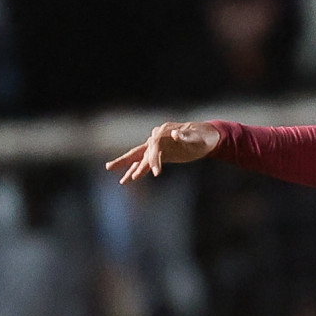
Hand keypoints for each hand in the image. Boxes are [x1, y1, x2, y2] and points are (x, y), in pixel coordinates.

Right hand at [104, 121, 222, 183]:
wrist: (207, 136)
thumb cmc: (202, 135)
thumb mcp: (196, 135)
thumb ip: (185, 135)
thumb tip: (174, 134)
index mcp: (162, 134)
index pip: (153, 148)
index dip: (153, 160)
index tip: (156, 173)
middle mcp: (157, 140)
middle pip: (137, 151)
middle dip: (124, 161)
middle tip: (108, 167)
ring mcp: (158, 148)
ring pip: (140, 159)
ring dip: (131, 169)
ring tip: (122, 181)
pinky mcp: (162, 155)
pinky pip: (147, 163)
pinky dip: (140, 170)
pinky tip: (132, 177)